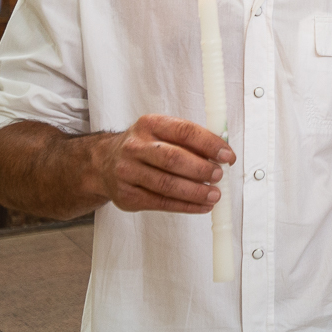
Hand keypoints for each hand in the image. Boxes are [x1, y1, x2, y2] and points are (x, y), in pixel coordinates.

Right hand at [93, 113, 234, 212]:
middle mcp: (135, 147)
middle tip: (219, 176)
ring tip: (214, 194)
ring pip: (167, 184)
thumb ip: (190, 141)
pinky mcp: (127, 195)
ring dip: (196, 192)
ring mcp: (128, 172)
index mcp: (150, 124)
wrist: (105, 163)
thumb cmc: (144, 147)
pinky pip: (161, 203)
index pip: (184, 131)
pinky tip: (201, 206)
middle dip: (201, 169)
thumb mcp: (162, 133)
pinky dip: (186, 206)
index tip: (227, 155)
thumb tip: (222, 154)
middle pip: (174, 159)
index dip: (210, 144)